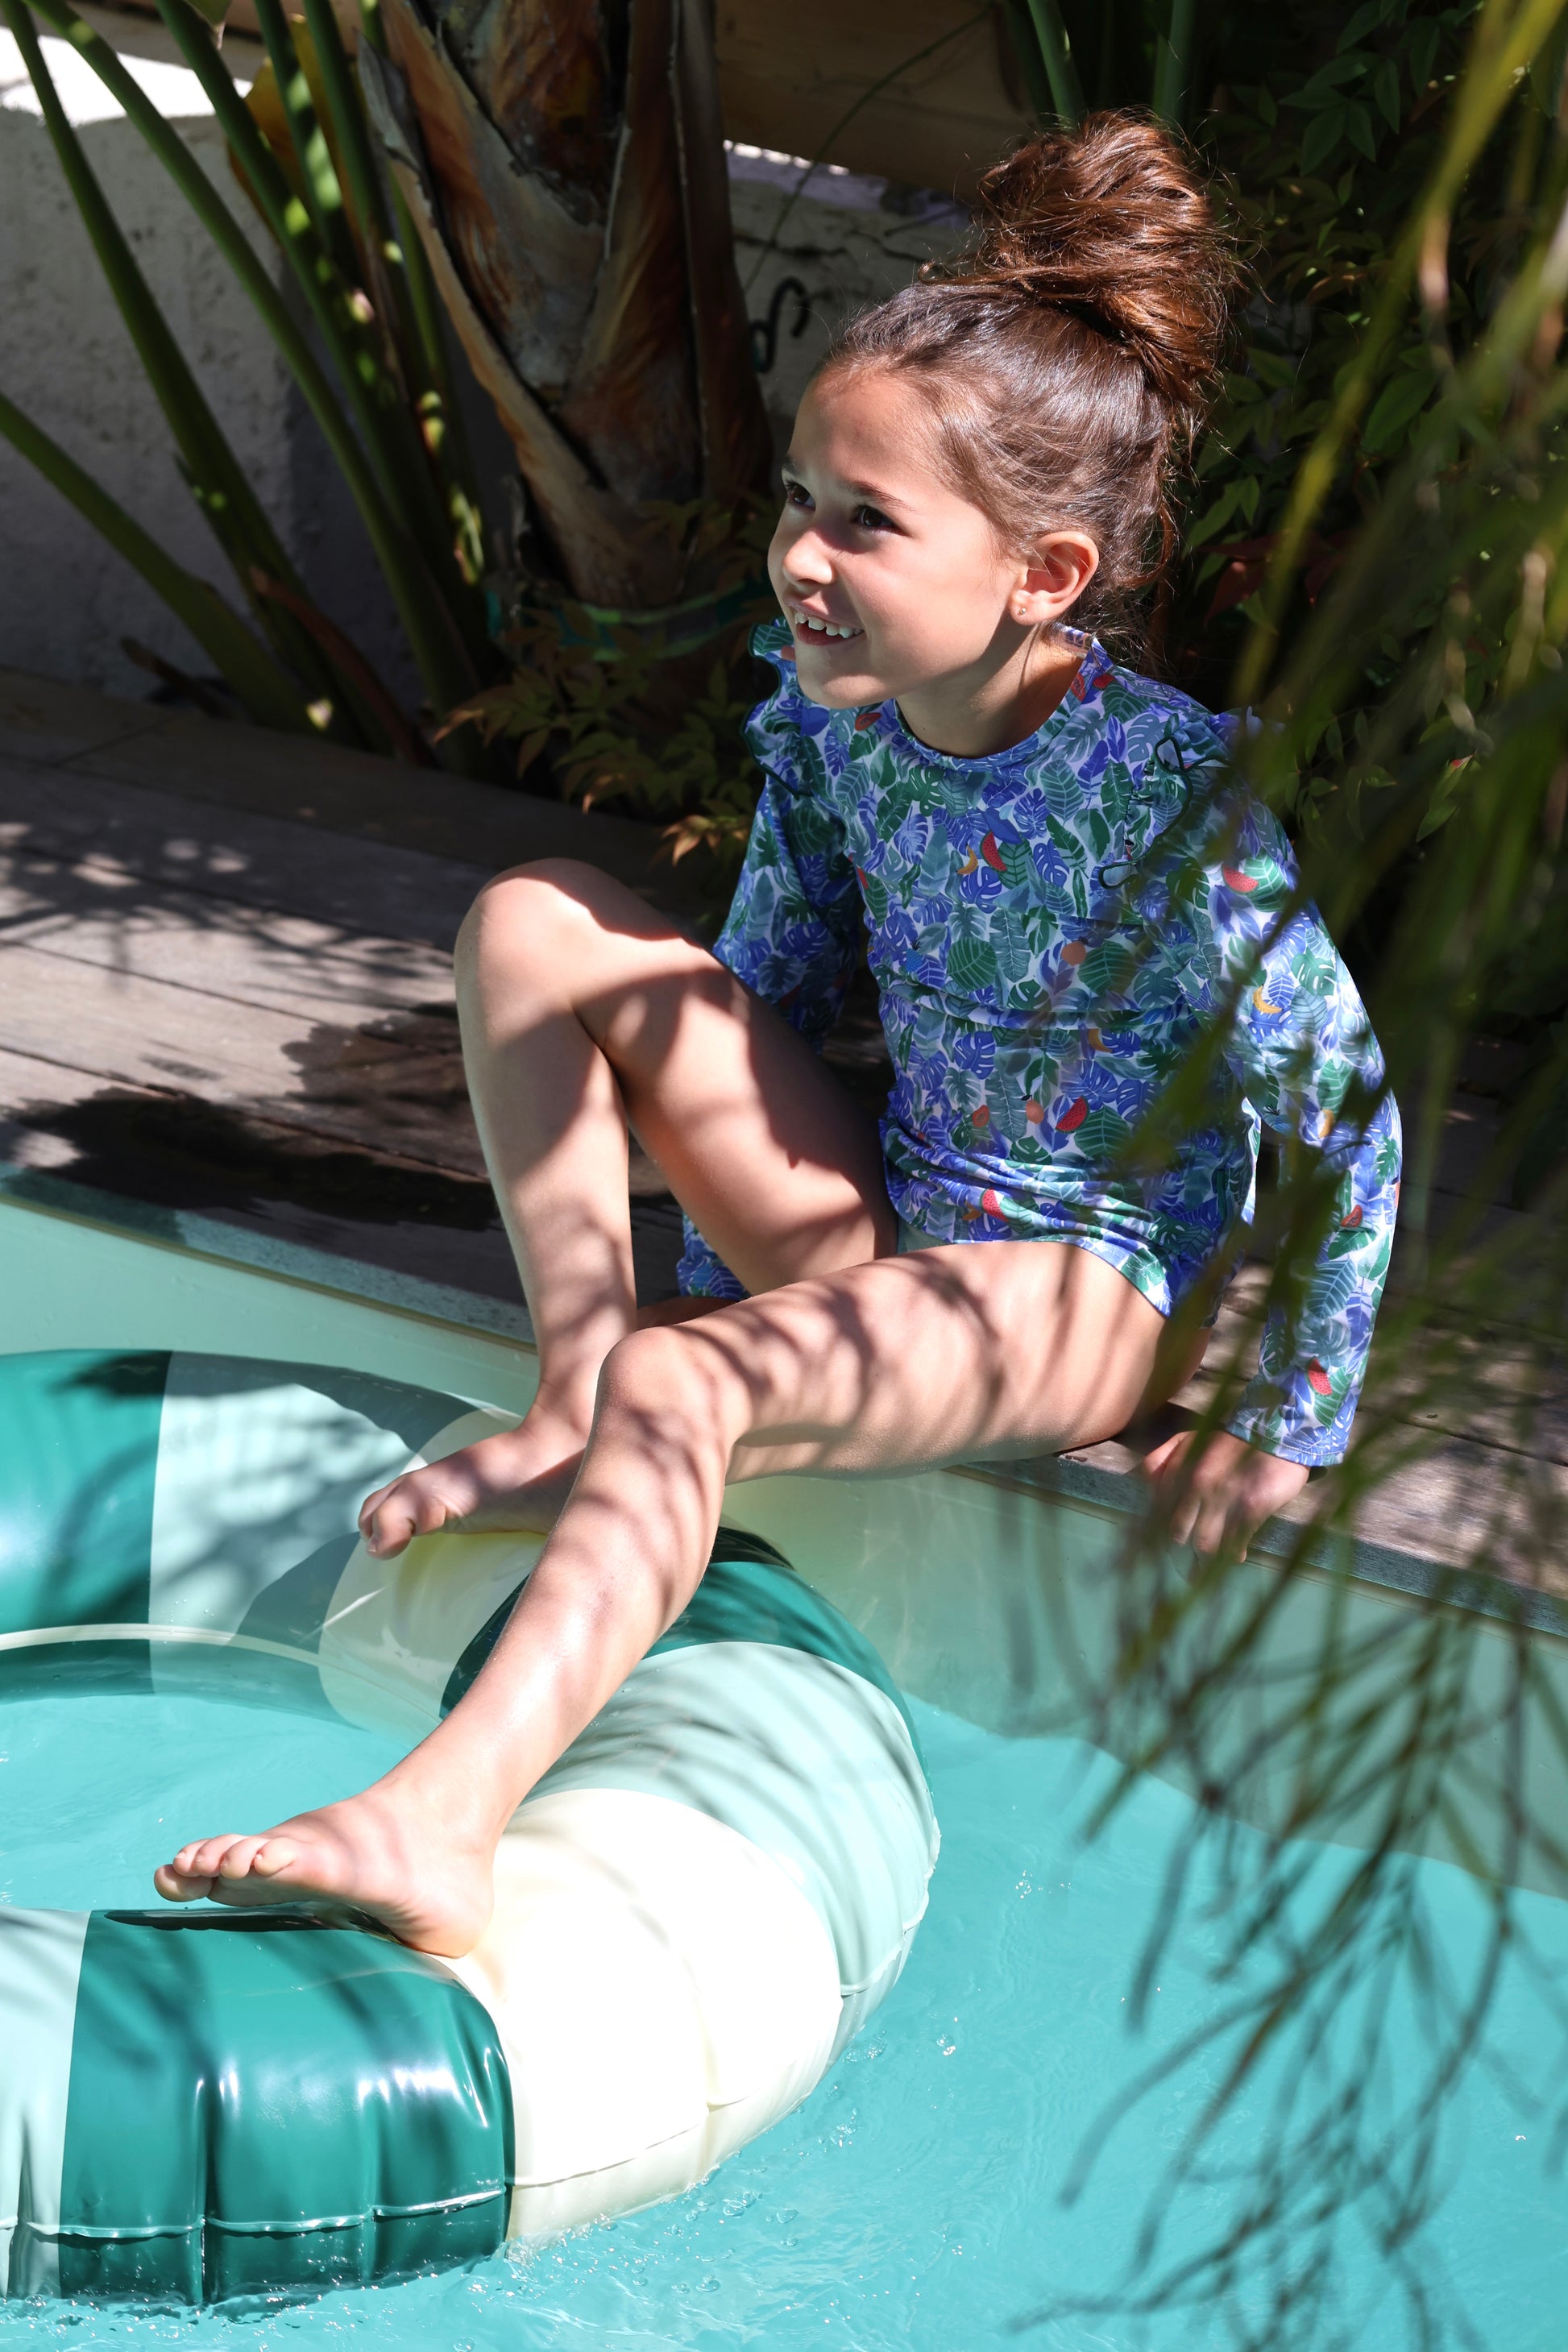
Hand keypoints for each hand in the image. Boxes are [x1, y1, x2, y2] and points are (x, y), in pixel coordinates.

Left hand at [1141, 1426, 1308, 1560]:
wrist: (1277, 1433)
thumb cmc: (1229, 1442)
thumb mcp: (1188, 1440)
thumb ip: (1161, 1459)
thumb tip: (1148, 1487)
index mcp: (1179, 1470)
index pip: (1159, 1514)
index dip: (1159, 1538)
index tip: (1164, 1553)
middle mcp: (1198, 1485)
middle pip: (1179, 1535)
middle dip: (1180, 1558)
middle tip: (1186, 1571)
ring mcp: (1225, 1497)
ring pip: (1205, 1544)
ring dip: (1205, 1563)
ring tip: (1206, 1571)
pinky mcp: (1251, 1507)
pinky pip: (1236, 1542)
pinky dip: (1233, 1554)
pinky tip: (1237, 1557)